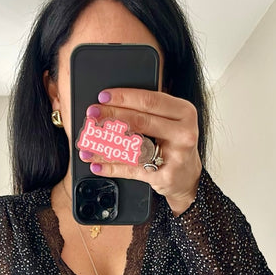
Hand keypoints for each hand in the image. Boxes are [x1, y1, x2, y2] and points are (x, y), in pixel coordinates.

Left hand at [80, 88, 202, 215]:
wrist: (188, 178)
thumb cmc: (175, 145)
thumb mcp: (172, 122)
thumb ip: (150, 111)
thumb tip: (112, 106)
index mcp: (184, 113)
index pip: (150, 101)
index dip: (124, 97)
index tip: (103, 97)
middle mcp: (183, 133)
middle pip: (140, 121)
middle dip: (111, 117)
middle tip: (91, 115)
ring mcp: (175, 156)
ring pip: (133, 147)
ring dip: (105, 146)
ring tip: (87, 144)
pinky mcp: (164, 176)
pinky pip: (132, 170)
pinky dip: (111, 167)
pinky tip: (97, 164)